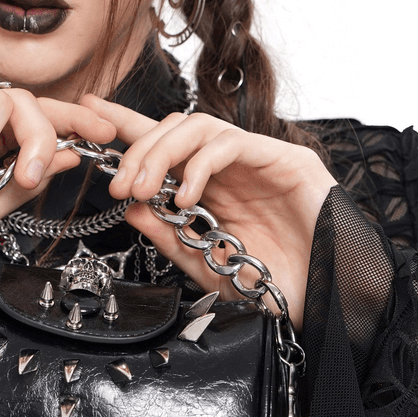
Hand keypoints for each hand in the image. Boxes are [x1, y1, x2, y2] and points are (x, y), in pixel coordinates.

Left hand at [81, 97, 336, 331]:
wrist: (327, 301)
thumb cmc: (275, 285)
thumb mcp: (207, 266)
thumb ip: (169, 238)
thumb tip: (129, 208)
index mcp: (212, 188)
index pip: (165, 146)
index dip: (126, 126)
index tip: (89, 115)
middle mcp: (232, 168)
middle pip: (175, 127)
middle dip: (138, 149)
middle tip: (116, 182)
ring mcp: (259, 160)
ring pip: (199, 126)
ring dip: (162, 153)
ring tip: (144, 190)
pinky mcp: (285, 160)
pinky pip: (232, 143)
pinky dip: (200, 164)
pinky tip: (186, 195)